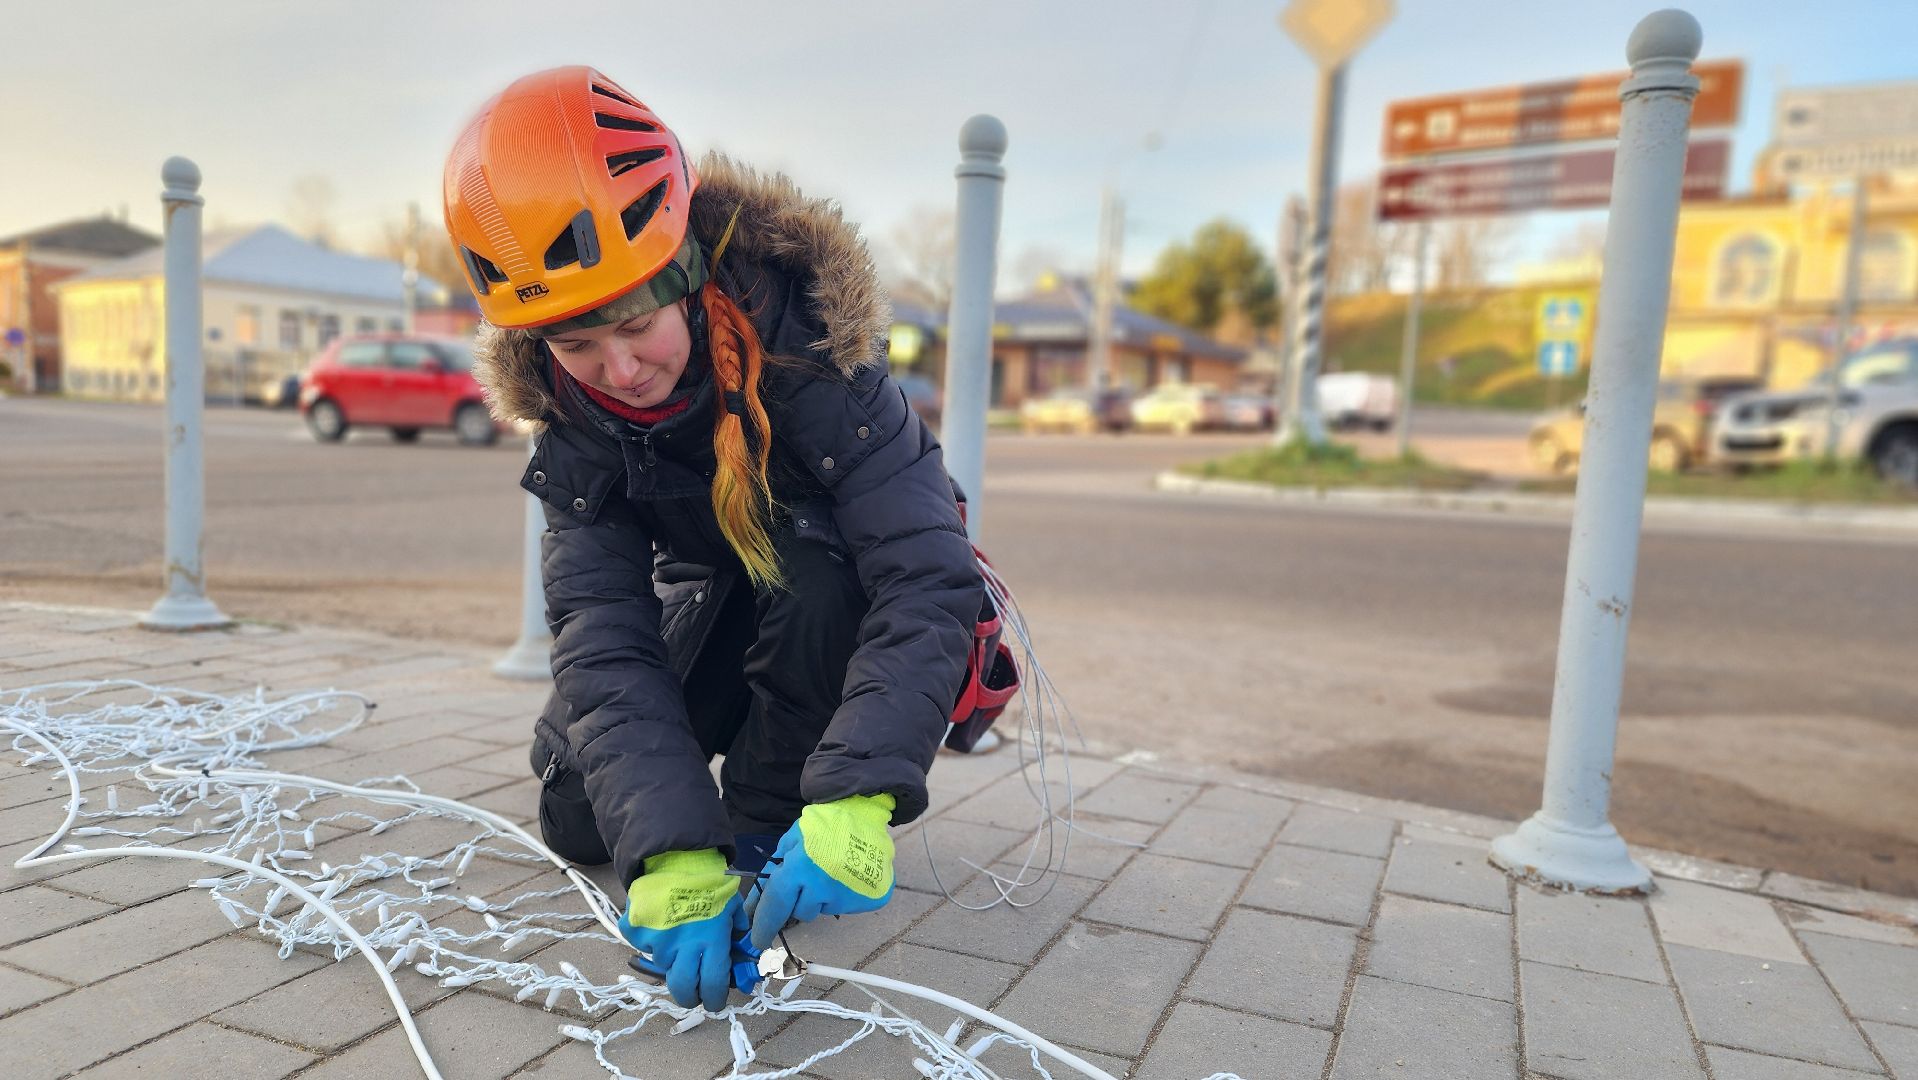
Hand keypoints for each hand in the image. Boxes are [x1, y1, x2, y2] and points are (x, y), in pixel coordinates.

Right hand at [617, 848, 745, 1011]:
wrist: (677, 856)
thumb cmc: (710, 882)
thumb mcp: (733, 907)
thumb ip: (739, 934)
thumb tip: (747, 957)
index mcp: (711, 942)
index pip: (712, 985)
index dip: (714, 999)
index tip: (715, 1001)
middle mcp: (681, 947)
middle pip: (682, 989)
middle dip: (689, 997)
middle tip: (693, 992)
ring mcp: (654, 941)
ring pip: (663, 964)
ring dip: (671, 958)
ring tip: (678, 936)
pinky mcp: (634, 931)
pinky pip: (642, 945)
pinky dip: (650, 939)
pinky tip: (660, 922)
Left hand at [747, 794, 895, 948]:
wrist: (866, 814)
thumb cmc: (822, 825)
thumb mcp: (790, 840)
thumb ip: (773, 872)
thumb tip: (756, 907)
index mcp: (800, 869)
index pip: (776, 906)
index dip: (764, 926)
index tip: (758, 940)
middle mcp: (824, 887)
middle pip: (800, 912)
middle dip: (797, 900)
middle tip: (805, 880)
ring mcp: (850, 896)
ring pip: (823, 909)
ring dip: (820, 897)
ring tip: (830, 871)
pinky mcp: (871, 900)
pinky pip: (846, 907)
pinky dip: (843, 895)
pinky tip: (847, 876)